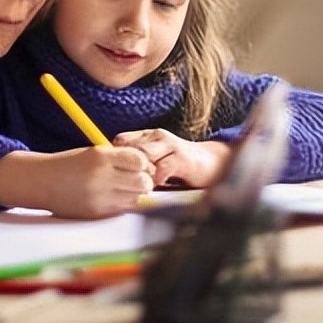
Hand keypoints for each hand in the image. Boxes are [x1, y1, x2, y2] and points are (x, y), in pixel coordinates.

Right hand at [0, 146, 156, 218]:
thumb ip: (117, 158)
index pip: (139, 160)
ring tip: (121, 188)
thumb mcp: (92, 153)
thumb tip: (147, 166)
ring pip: (136, 198)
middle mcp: (102, 177)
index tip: (137, 164)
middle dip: (143, 180)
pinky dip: (123, 204)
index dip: (142, 163)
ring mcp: (100, 197)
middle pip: (143, 182)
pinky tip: (112, 197)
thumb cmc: (68, 165)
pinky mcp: (97, 213)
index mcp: (100, 157)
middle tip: (134, 178)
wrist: (41, 182)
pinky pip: (122, 209)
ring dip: (134, 193)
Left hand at [111, 128, 230, 188]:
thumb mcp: (154, 159)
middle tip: (124, 183)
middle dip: (126, 167)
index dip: (115, 157)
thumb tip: (112, 174)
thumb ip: (137, 163)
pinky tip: (157, 186)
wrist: (209, 163)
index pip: (121, 140)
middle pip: (130, 148)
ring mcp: (170, 145)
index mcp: (147, 136)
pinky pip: (163, 167)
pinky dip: (156, 178)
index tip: (115, 173)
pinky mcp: (183, 158)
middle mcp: (157, 137)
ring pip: (144, 155)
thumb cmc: (177, 164)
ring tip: (141, 186)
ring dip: (140, 173)